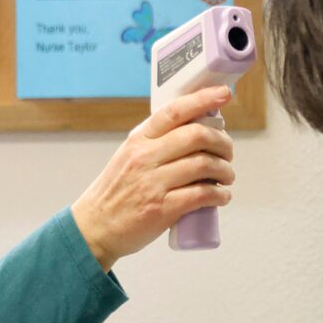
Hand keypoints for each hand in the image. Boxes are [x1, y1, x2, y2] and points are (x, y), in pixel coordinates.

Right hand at [71, 86, 235, 269]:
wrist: (94, 228)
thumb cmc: (116, 192)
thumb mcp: (129, 157)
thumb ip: (157, 143)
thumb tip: (197, 130)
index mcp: (138, 140)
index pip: (174, 111)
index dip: (202, 99)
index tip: (224, 94)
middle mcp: (145, 157)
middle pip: (196, 136)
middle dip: (223, 142)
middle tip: (228, 153)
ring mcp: (153, 183)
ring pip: (204, 165)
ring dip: (225, 170)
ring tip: (227, 177)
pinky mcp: (162, 209)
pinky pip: (201, 195)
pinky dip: (219, 194)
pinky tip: (222, 196)